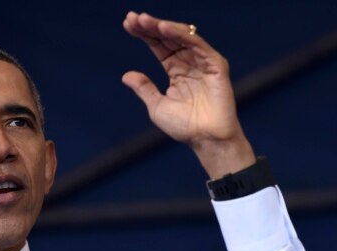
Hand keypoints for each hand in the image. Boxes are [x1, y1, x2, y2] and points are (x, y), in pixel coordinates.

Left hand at [122, 11, 255, 178]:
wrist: (205, 139)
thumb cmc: (185, 127)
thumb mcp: (157, 106)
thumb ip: (144, 89)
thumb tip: (126, 75)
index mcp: (176, 71)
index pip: (158, 46)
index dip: (144, 34)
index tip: (127, 23)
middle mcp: (189, 63)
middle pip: (167, 38)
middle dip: (150, 26)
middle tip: (132, 18)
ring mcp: (203, 62)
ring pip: (181, 37)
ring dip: (162, 27)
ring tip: (144, 20)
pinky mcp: (216, 65)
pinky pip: (197, 45)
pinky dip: (181, 35)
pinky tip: (164, 28)